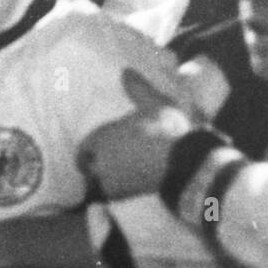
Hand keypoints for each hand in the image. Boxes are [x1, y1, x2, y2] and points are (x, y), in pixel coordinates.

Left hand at [78, 68, 194, 200]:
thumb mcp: (154, 103)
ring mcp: (108, 180)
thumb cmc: (168, 129)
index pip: (85, 147)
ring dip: (107, 179)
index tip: (93, 151)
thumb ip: (138, 89)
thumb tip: (126, 71)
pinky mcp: (120, 196)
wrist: (183, 162)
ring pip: (100, 181)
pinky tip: (132, 185)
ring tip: (123, 174)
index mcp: (102, 136)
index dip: (90, 149)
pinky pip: (113, 193)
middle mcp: (99, 159)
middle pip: (89, 166)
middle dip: (96, 165)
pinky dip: (119, 190)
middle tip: (110, 163)